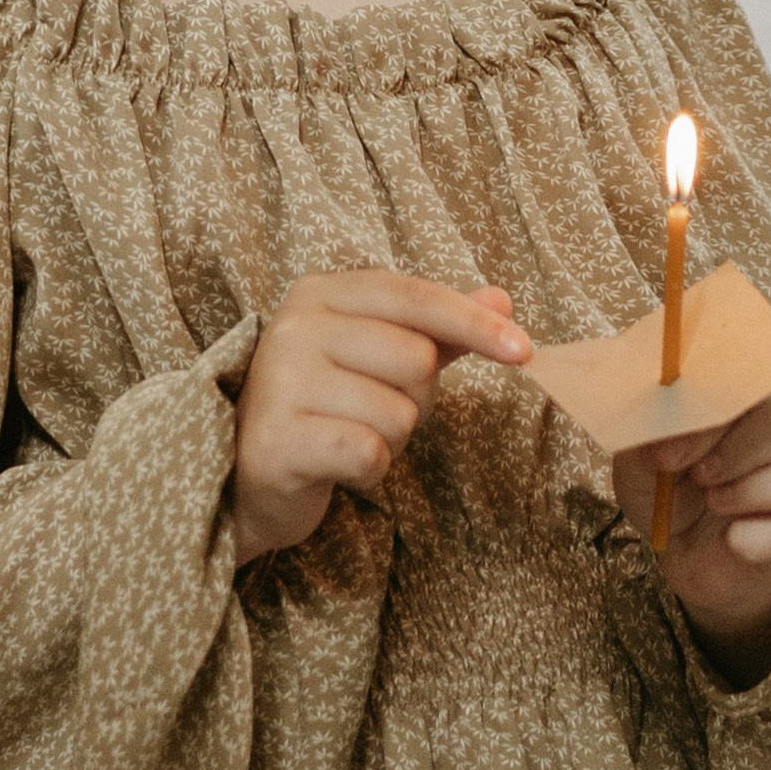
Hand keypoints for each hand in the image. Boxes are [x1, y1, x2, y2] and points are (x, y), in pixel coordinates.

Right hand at [230, 270, 531, 565]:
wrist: (245, 476)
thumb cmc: (324, 407)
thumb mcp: (377, 356)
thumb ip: (437, 327)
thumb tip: (502, 296)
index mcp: (319, 293)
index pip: (415, 296)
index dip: (474, 322)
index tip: (525, 350)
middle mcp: (294, 328)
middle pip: (416, 359)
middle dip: (414, 398)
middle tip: (370, 410)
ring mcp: (280, 382)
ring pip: (399, 413)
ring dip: (390, 440)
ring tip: (347, 437)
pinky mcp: (279, 440)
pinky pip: (369, 453)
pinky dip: (369, 470)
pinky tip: (336, 466)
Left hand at [614, 386, 770, 687]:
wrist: (677, 554)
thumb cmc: (666, 488)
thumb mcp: (641, 456)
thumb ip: (649, 429)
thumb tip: (664, 416)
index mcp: (755, 400)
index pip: (762, 377)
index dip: (721, 405)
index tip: (670, 444)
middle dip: (747, 445)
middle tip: (699, 474)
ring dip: (758, 489)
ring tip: (714, 501)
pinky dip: (759, 538)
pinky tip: (730, 539)